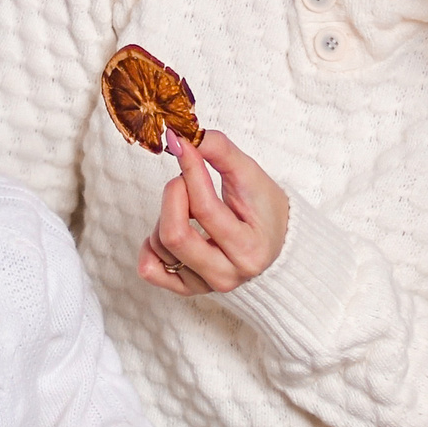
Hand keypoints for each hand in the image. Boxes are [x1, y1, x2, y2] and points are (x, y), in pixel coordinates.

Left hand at [137, 128, 289, 297]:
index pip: (204, 208)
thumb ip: (220, 152)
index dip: (189, 171)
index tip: (184, 146)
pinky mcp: (187, 289)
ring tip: (188, 206)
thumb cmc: (266, 211)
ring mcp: (205, 285)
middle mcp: (226, 275)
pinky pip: (150, 269)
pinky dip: (151, 245)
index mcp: (248, 249)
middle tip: (185, 180)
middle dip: (173, 195)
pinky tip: (170, 229)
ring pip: (160, 247)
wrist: (277, 244)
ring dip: (165, 215)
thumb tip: (182, 137)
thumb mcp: (251, 176)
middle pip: (174, 235)